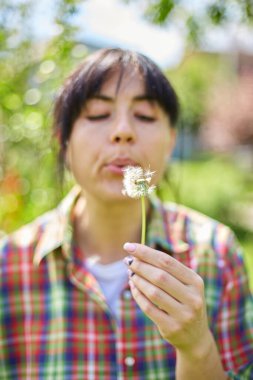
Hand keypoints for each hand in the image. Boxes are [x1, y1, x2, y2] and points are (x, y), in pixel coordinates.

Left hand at [123, 242, 211, 357]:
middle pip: (160, 276)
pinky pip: (149, 308)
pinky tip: (133, 287)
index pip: (167, 261)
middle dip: (140, 266)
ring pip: (153, 292)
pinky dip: (138, 295)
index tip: (129, 246)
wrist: (196, 336)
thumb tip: (137, 254)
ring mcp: (184, 314)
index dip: (146, 252)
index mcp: (195, 282)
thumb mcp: (184, 285)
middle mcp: (192, 298)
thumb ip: (166, 270)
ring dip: (137, 280)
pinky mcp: (172, 327)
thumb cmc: (184, 302)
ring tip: (130, 273)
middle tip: (127, 261)